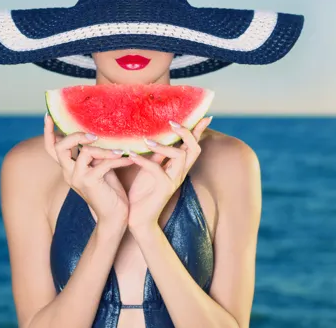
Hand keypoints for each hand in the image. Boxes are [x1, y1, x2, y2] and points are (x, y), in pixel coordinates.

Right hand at [44, 114, 132, 226]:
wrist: (114, 216)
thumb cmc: (109, 191)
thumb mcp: (99, 167)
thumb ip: (95, 153)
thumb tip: (99, 133)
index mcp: (68, 168)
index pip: (52, 148)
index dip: (47, 132)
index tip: (48, 115)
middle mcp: (68, 172)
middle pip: (60, 147)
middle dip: (75, 135)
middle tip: (93, 134)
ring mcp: (77, 178)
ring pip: (84, 152)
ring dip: (104, 148)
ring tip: (120, 149)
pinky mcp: (90, 182)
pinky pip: (103, 163)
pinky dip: (117, 159)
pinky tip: (128, 158)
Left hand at [126, 117, 211, 233]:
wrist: (138, 218)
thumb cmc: (143, 193)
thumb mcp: (150, 169)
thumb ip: (156, 154)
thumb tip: (154, 135)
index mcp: (178, 167)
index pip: (192, 146)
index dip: (199, 131)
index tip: (204, 116)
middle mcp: (180, 173)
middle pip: (194, 149)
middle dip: (187, 134)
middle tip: (173, 123)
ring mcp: (173, 181)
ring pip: (180, 156)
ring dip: (164, 145)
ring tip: (146, 141)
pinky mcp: (163, 188)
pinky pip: (157, 169)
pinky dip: (144, 160)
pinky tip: (131, 155)